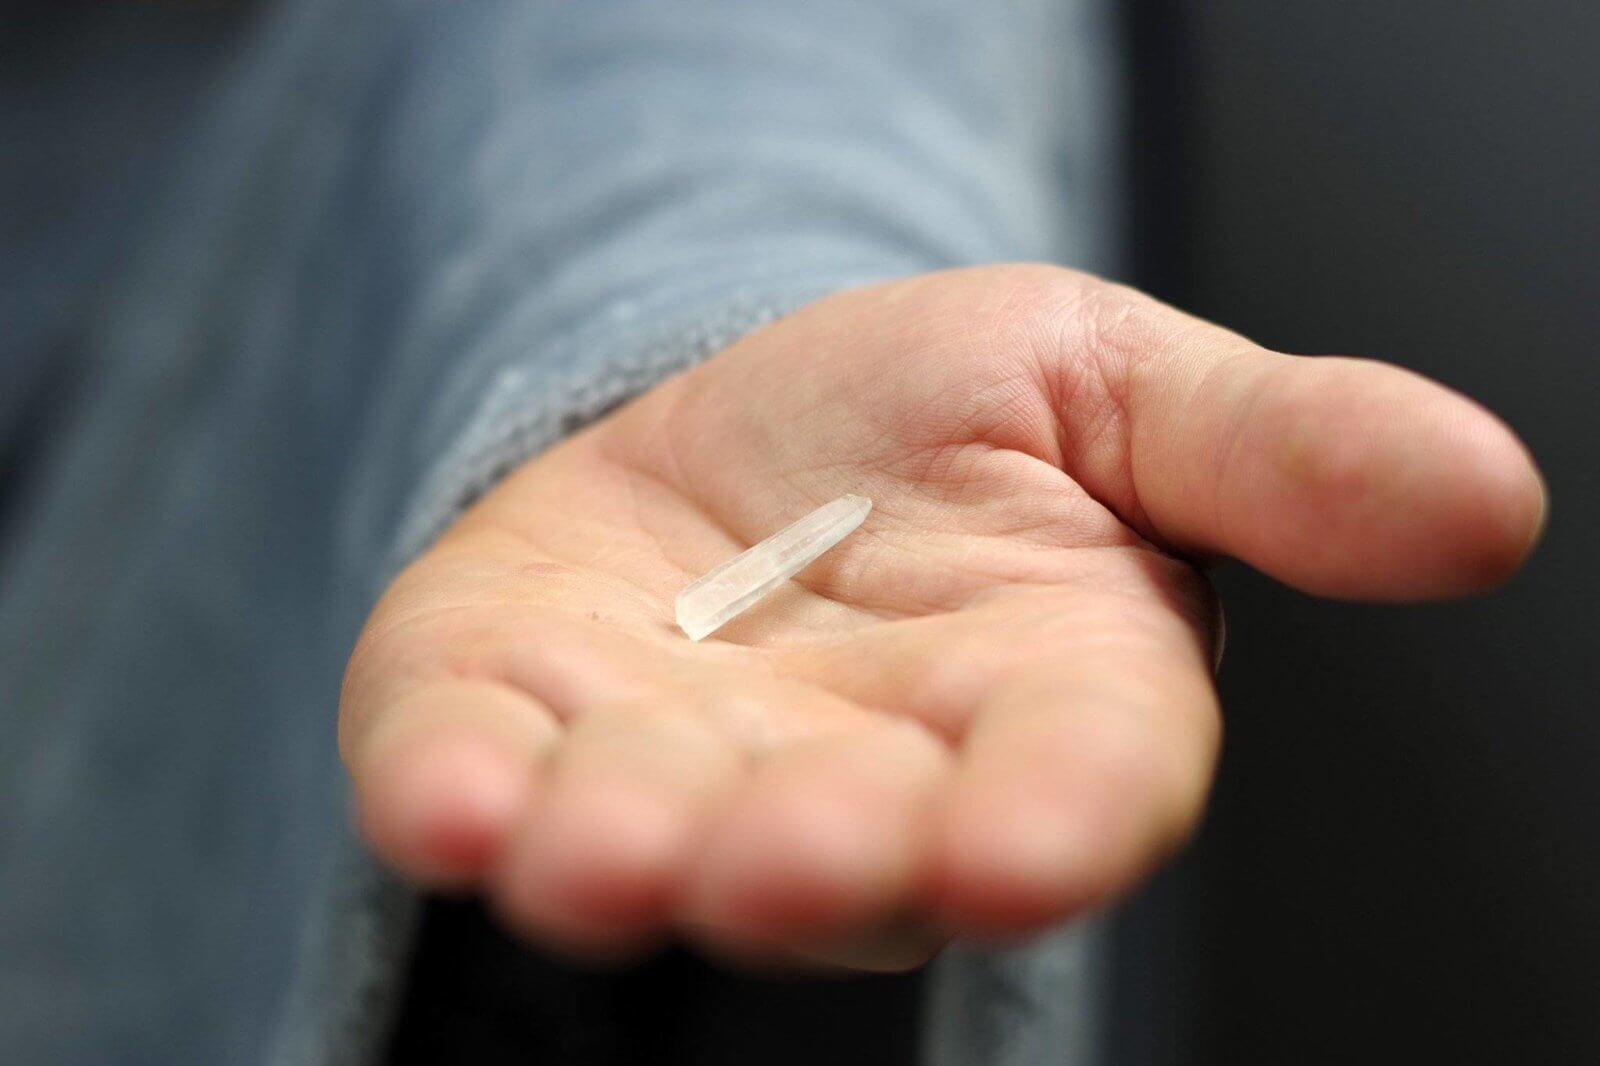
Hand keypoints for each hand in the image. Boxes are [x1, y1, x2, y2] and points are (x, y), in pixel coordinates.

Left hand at [339, 266, 1542, 968]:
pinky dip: (460, 795)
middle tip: (803, 846)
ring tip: (592, 848)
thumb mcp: (1116, 390)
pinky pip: (477, 785)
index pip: (1071, 784)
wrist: (748, 431)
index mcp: (1032, 701)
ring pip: (656, 841)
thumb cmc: (943, 430)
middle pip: (854, 850)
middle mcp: (860, 778)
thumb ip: (1276, 453)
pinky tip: (452, 794)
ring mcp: (677, 770)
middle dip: (827, 858)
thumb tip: (1483, 497)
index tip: (1036, 838)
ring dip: (627, 849)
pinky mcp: (518, 726)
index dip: (1058, 816)